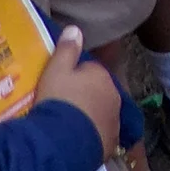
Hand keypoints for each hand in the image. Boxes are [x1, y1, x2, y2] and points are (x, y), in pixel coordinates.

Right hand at [34, 26, 122, 159]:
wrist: (62, 141)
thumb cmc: (58, 100)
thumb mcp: (55, 70)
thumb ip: (66, 50)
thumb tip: (75, 29)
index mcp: (101, 76)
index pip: (89, 69)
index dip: (73, 76)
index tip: (59, 85)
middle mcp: (114, 96)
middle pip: (97, 91)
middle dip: (84, 95)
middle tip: (61, 105)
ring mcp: (114, 120)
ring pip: (100, 112)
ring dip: (89, 115)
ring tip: (67, 124)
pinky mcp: (111, 141)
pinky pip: (100, 134)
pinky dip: (91, 134)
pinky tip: (75, 140)